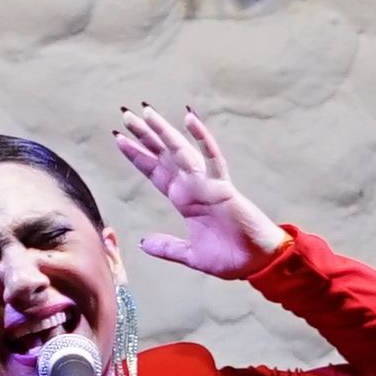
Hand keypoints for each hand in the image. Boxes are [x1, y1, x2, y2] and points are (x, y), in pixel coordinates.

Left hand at [108, 104, 283, 275]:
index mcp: (184, 199)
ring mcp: (207, 184)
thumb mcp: (190, 254)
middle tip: (125, 115)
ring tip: (145, 111)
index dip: (138, 155)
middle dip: (144, 135)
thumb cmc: (230, 257)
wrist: (256, 264)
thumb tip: (143, 242)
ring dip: (163, 132)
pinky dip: (201, 138)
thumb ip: (168, 247)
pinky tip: (189, 119)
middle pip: (163, 155)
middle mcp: (192, 186)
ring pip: (181, 151)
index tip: (119, 138)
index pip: (155, 172)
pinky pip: (212, 158)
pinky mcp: (222, 187)